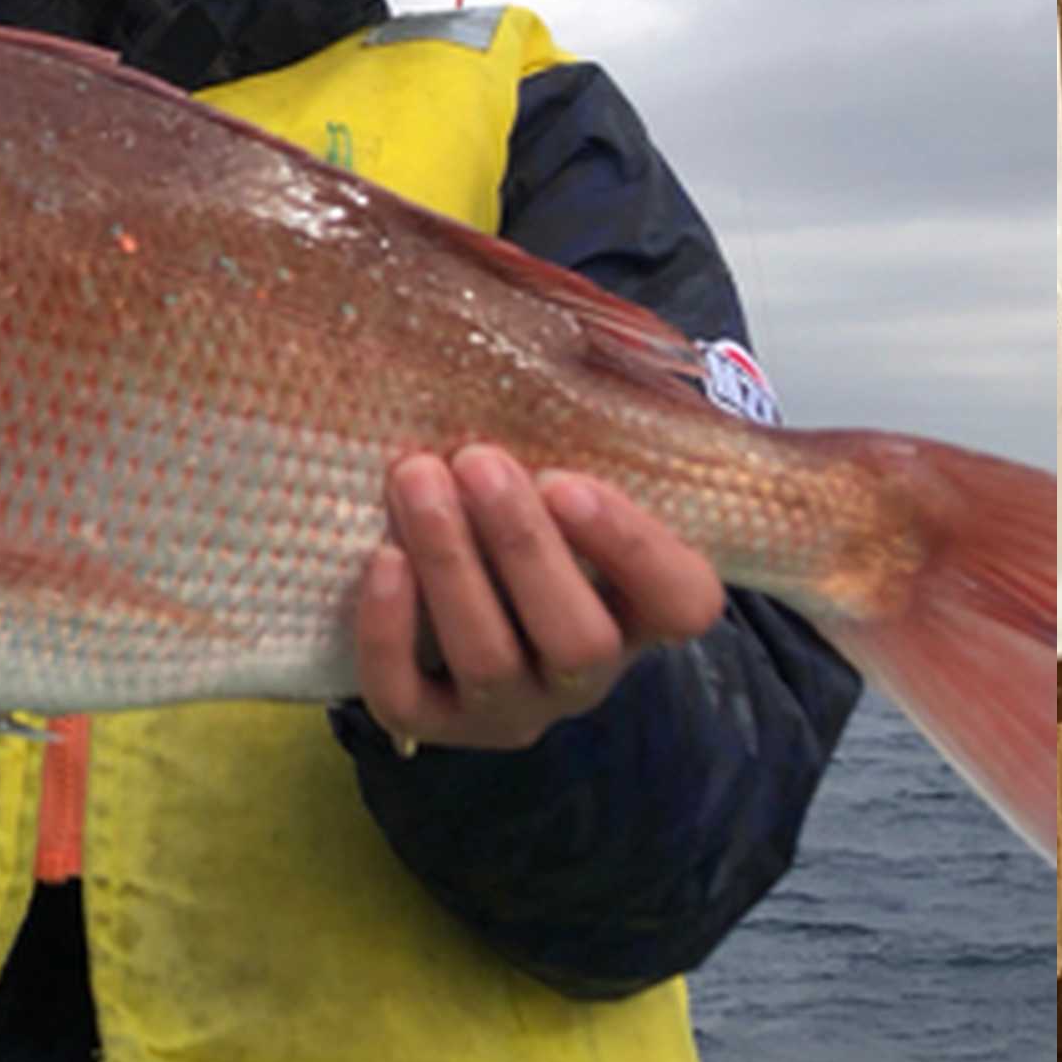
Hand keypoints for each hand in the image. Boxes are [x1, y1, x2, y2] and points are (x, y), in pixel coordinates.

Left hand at [351, 446, 724, 753]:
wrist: (460, 585)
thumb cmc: (532, 508)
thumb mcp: (574, 475)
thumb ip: (581, 438)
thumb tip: (555, 335)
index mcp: (645, 611)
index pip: (681, 602)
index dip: (632, 548)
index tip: (567, 480)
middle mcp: (588, 675)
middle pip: (579, 640)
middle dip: (523, 547)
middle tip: (476, 460)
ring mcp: (514, 708)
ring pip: (491, 661)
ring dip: (451, 563)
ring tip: (415, 479)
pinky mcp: (437, 726)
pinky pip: (409, 702)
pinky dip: (390, 634)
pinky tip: (380, 560)